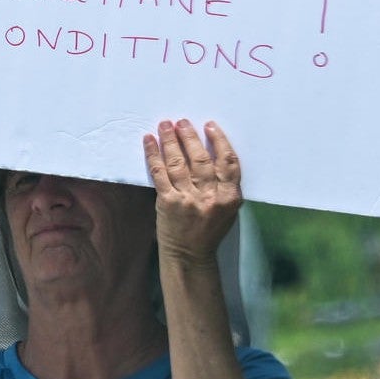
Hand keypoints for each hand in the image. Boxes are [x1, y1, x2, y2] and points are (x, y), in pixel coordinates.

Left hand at [143, 119, 240, 264]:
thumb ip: (225, 185)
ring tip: (165, 125)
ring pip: (179, 162)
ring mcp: (188, 199)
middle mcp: (210, 196)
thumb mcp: (228, 209)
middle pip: (201, 158)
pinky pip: (159, 173)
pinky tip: (149, 141)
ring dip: (170, 140)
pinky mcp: (168, 202)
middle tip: (182, 122)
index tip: (209, 126)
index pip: (228, 161)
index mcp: (230, 196)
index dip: (219, 140)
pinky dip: (153, 154)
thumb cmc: (209, 230)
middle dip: (190, 136)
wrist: (190, 256)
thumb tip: (213, 149)